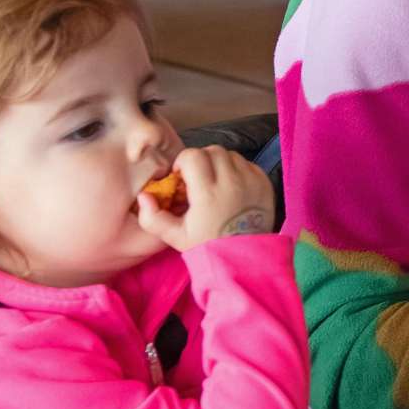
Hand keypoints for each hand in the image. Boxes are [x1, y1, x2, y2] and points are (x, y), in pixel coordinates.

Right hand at [137, 146, 274, 251]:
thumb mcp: (176, 236)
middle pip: (213, 150)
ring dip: (219, 163)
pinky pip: (248, 163)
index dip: (183, 161)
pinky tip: (231, 186)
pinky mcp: (265, 184)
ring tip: (214, 181)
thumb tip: (143, 196)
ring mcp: (252, 181)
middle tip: (197, 177)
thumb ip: (153, 218)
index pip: (193, 155)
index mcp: (208, 193)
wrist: (244, 257)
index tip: (182, 176)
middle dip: (201, 160)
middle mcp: (232, 183)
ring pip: (231, 155)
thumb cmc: (208, 245)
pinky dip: (237, 169)